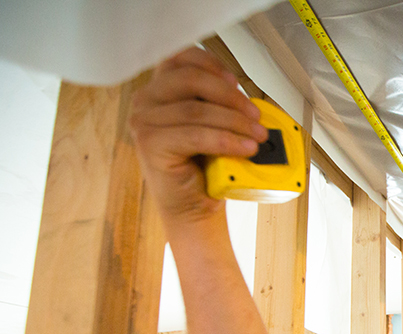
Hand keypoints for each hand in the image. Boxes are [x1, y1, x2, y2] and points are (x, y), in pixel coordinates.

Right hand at [129, 47, 266, 230]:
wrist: (194, 207)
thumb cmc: (205, 167)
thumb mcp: (214, 125)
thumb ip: (221, 104)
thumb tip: (252, 101)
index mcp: (160, 89)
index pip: (181, 58)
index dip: (212, 65)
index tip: (238, 83)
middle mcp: (145, 101)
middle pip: (191, 80)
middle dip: (231, 97)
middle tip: (257, 118)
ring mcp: (144, 122)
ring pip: (196, 111)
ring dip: (234, 122)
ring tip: (258, 138)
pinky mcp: (150, 144)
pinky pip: (195, 135)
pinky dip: (226, 140)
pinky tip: (246, 148)